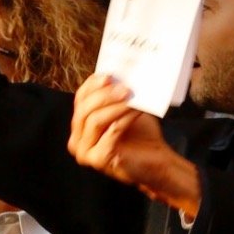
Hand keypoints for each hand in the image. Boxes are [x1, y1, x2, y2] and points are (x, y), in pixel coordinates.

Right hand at [67, 75, 200, 212]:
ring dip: (116, 106)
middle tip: (126, 88)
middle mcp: (77, 138)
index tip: (109, 75)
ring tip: (133, 98)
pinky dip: (124, 120)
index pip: (80, 98)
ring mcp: (84, 151)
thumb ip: (118, 94)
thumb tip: (120, 71)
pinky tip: (138, 111)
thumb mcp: (126, 109)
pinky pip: (109, 133)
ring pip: (95, 120)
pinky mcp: (97, 160)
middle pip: (84, 109)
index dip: (93, 85)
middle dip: (105, 95)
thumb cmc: (141, 134)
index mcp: (80, 124)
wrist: (157, 162)